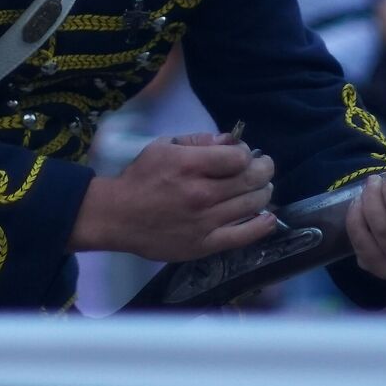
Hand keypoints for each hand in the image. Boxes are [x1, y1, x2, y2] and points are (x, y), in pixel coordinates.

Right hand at [69, 131, 276, 260]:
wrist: (117, 217)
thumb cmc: (140, 178)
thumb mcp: (164, 146)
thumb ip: (199, 141)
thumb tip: (231, 140)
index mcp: (189, 165)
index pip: (238, 157)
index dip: (246, 153)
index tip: (244, 154)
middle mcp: (201, 193)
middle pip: (250, 180)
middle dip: (263, 170)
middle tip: (264, 167)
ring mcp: (204, 221)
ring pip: (251, 205)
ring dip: (264, 193)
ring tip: (263, 189)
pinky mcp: (204, 245)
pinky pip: (242, 236)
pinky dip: (262, 226)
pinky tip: (269, 218)